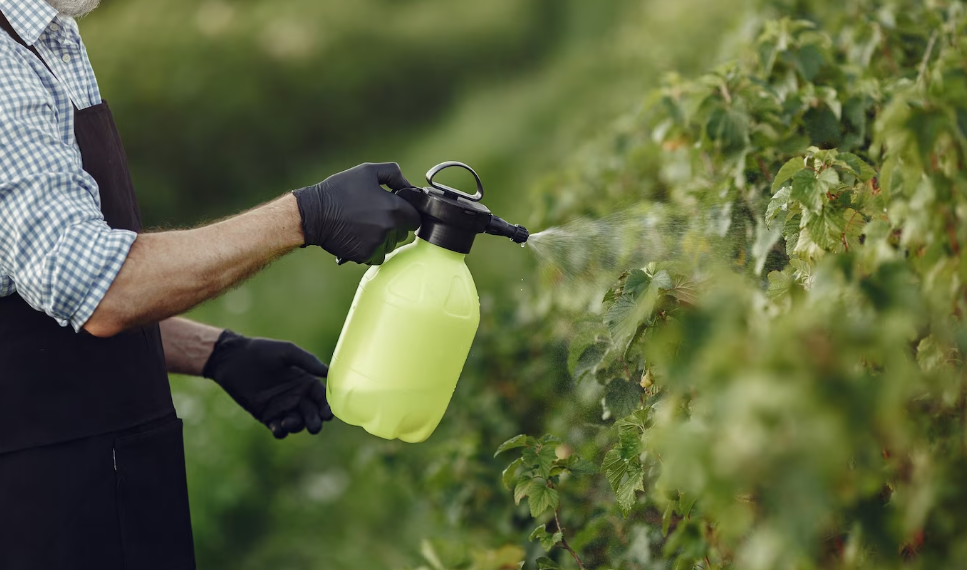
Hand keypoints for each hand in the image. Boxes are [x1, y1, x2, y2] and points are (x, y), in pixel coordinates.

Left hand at [202, 330, 333, 438]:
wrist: (233, 359)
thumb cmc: (261, 351)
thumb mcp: (287, 351)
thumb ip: (307, 361)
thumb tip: (329, 371)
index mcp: (305, 381)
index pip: (321, 397)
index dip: (327, 406)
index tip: (328, 414)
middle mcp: (297, 396)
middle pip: (312, 414)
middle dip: (315, 421)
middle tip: (314, 425)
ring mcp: (282, 407)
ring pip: (297, 423)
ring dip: (298, 426)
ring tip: (290, 422)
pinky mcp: (266, 415)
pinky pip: (278, 428)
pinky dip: (280, 431)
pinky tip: (278, 427)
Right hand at [293, 162, 421, 264]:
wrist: (314, 214)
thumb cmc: (339, 190)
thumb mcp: (367, 171)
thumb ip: (394, 174)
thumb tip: (408, 186)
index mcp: (394, 209)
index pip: (416, 218)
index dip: (407, 212)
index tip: (396, 209)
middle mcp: (389, 229)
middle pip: (403, 232)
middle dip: (395, 225)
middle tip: (375, 215)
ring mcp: (378, 244)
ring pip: (391, 245)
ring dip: (384, 237)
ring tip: (365, 225)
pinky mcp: (365, 255)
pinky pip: (377, 254)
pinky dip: (371, 248)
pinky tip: (358, 236)